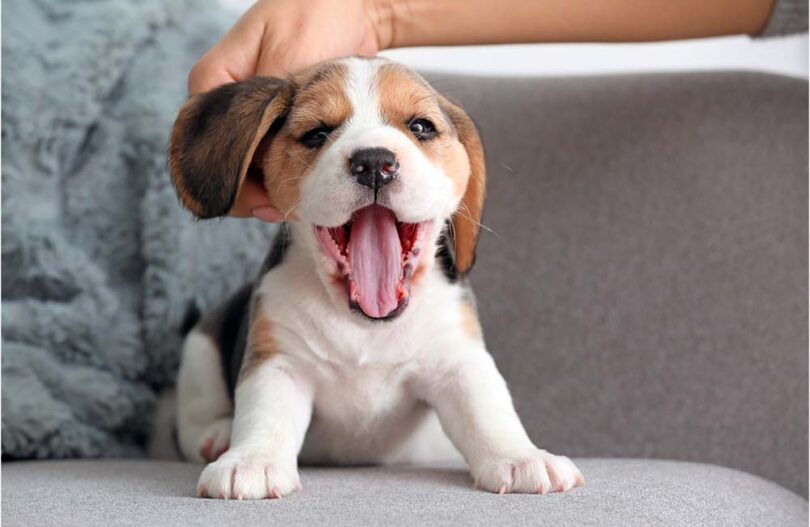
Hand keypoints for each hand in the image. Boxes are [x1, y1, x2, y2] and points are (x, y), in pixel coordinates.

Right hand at [188, 0, 390, 220]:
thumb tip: (257, 157)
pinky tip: (302, 190)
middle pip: (225, 160)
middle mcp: (229, 100)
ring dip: (269, 187)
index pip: (203, 145)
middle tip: (278, 210)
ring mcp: (254, 111)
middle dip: (250, 191)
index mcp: (216, 82)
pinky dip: (285, 174)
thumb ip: (268, 105)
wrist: (351, 4)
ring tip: (292, 206)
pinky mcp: (278, 118)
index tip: (259, 200)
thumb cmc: (312, 13)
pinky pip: (273, 155)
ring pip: (249, 163)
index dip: (229, 181)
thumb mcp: (286, 56)